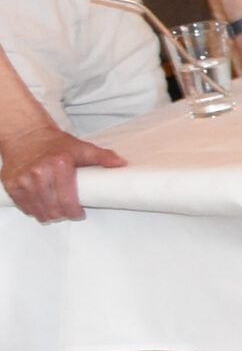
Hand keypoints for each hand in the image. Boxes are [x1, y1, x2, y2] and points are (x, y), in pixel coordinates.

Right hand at [2, 122, 125, 223]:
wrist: (26, 135)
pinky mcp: (10, 185)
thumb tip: (121, 164)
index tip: (79, 213)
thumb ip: (102, 156)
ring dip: (48, 214)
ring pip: (38, 210)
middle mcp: (39, 173)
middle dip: (62, 214)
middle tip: (68, 211)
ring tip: (56, 210)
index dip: (74, 211)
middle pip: (52, 208)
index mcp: (59, 164)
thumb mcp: (81, 147)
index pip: (67, 199)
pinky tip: (42, 206)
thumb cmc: (54, 143)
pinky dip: (33, 210)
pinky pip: (24, 206)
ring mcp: (23, 180)